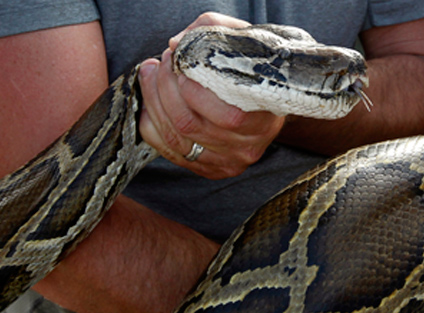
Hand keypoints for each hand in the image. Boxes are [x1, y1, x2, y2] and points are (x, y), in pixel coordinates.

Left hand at [137, 13, 284, 179]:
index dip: (192, 89)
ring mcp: (228, 162)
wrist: (271, 100)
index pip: (226, 115)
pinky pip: (168, 151)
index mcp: (264, 121)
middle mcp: (247, 147)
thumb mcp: (244, 42)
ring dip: (154, 103)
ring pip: (175, 138)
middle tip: (161, 64)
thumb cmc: (254, 70)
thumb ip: (212, 32)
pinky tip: (152, 102)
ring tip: (152, 75)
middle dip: (164, 89)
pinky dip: (152, 125)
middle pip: (190, 124)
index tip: (180, 62)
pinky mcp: (211, 169)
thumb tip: (177, 44)